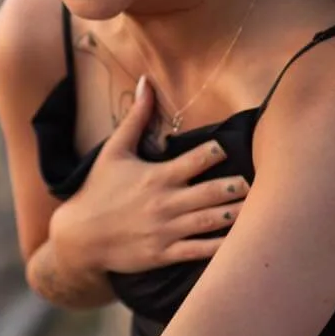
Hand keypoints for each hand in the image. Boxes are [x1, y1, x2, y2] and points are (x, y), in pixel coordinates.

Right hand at [50, 76, 248, 272]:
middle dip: (236, 186)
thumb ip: (136, 118)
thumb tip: (146, 81)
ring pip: (210, 221)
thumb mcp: (114, 151)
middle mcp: (165, 203)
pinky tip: (238, 242)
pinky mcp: (164, 253)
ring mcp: (166, 230)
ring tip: (256, 208)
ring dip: (234, 214)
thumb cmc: (97, 190)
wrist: (78, 236)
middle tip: (254, 181)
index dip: (217, 152)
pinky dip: (220, 246)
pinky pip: (199, 250)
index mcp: (157, 176)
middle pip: (211, 192)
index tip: (229, 147)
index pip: (197, 159)